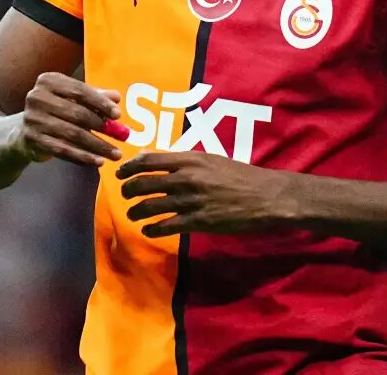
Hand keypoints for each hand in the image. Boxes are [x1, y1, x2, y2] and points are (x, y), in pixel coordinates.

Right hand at [13, 72, 130, 166]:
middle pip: (77, 113)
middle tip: (122, 137)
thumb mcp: (74, 99)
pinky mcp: (32, 139)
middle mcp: (37, 97)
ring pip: (72, 134)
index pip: (79, 90)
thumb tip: (117, 97)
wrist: (25, 131)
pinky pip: (63, 150)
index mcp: (49, 81)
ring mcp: (32, 119)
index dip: (101, 103)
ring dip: (97, 145)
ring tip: (115, 154)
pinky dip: (83, 156)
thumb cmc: (57, 110)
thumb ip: (95, 96)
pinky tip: (98, 161)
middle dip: (103, 127)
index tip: (118, 115)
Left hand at [116, 152, 294, 236]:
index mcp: (191, 159)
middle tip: (125, 195)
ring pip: (151, 206)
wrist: (266, 196)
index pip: (150, 160)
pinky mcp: (198, 222)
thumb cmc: (240, 176)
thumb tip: (150, 156)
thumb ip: (182, 160)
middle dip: (129, 190)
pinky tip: (149, 230)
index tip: (120, 174)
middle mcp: (187, 178)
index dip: (130, 168)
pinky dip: (152, 229)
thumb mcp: (211, 160)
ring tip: (133, 215)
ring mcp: (191, 200)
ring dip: (136, 212)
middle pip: (145, 183)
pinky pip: (166, 226)